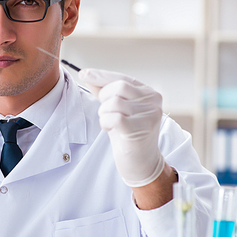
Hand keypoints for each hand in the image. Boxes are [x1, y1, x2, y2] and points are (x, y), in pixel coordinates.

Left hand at [78, 68, 164, 186]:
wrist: (141, 163)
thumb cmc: (129, 135)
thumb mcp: (117, 110)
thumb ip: (105, 92)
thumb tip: (87, 74)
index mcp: (149, 93)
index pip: (122, 78)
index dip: (101, 76)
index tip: (84, 73)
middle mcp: (153, 101)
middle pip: (118, 87)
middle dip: (104, 99)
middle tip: (106, 113)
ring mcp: (150, 114)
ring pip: (114, 102)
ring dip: (104, 113)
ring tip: (111, 124)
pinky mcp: (142, 128)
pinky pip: (114, 117)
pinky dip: (106, 123)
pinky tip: (111, 129)